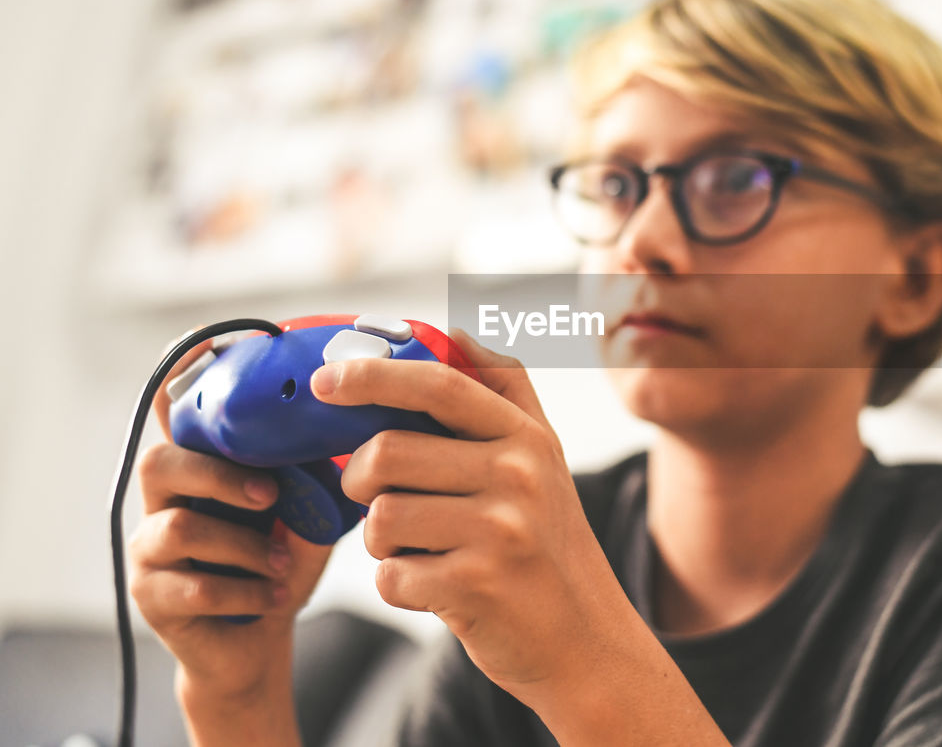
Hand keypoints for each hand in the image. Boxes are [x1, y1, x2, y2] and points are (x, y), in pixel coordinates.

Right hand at [128, 340, 331, 701]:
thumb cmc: (278, 562)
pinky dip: (243, 592)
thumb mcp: (303, 510)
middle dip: (221, 476)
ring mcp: (150, 549)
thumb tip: (351, 428)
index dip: (181, 380)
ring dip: (244, 547)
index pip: (173, 415)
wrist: (255, 640)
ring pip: (181, 528)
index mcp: (200, 469)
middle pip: (160, 463)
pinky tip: (268, 596)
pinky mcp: (152, 596)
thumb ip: (310, 472)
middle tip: (271, 496)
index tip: (201, 349)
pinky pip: (192, 587)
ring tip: (277, 563)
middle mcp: (164, 502)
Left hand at [321, 329, 643, 709]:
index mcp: (527, 437)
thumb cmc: (548, 544)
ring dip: (382, 541)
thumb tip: (453, 331)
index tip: (325, 380)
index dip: (373, 374)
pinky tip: (436, 588)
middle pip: (387, 453)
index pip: (439, 384)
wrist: (586, 640)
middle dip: (360, 478)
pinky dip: (399, 586)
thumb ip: (504, 391)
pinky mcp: (475, 588)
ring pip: (380, 517)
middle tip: (374, 493)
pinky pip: (391, 576)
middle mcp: (518, 476)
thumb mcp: (544, 459)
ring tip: (421, 548)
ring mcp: (499, 532)